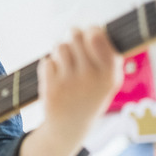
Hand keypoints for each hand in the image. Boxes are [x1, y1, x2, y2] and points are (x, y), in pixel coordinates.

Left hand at [18, 26, 121, 155]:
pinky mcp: (51, 87)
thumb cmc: (90, 97)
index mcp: (109, 73)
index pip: (96, 35)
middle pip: (75, 35)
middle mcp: (91, 76)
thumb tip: (96, 28)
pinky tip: (56, 78)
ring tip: (65, 64)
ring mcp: (70, 82)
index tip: (90, 35)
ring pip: (59, 46)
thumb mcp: (108, 81)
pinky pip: (46, 61)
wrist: (69, 128)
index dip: (91, 30)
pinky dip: (49, 66)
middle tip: (74, 48)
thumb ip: (107, 56)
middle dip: (73, 38)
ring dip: (60, 51)